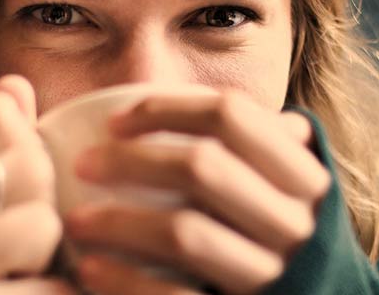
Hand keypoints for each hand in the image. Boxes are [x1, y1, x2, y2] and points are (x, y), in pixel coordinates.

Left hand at [68, 92, 330, 294]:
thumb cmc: (277, 238)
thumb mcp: (283, 187)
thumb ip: (258, 144)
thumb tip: (202, 101)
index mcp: (303, 177)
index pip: (231, 115)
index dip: (166, 109)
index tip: (114, 121)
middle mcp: (295, 222)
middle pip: (203, 168)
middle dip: (130, 161)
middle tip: (82, 165)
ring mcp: (271, 274)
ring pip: (185, 234)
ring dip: (118, 222)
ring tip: (75, 221)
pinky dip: (126, 281)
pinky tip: (91, 269)